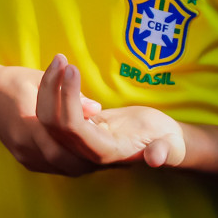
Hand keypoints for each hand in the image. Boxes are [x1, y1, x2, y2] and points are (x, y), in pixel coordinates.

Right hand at [0, 64, 97, 174]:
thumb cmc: (15, 81)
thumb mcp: (40, 78)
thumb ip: (67, 94)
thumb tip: (96, 109)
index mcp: (26, 119)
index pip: (60, 134)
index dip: (84, 133)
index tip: (103, 125)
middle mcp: (23, 142)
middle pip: (61, 159)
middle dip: (86, 156)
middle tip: (107, 147)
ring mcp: (22, 154)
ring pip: (58, 167)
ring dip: (80, 162)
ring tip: (99, 150)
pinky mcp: (24, 160)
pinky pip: (50, 167)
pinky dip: (68, 162)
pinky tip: (80, 153)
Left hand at [39, 54, 188, 168]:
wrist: (162, 142)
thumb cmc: (168, 141)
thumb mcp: (171, 145)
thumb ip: (164, 152)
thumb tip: (156, 158)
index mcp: (104, 153)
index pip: (72, 127)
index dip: (67, 98)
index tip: (73, 68)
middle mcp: (84, 152)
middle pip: (51, 124)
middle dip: (51, 89)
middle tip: (61, 58)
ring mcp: (77, 142)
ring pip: (46, 118)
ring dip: (48, 87)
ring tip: (60, 59)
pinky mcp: (76, 130)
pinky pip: (52, 113)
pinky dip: (50, 91)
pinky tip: (59, 71)